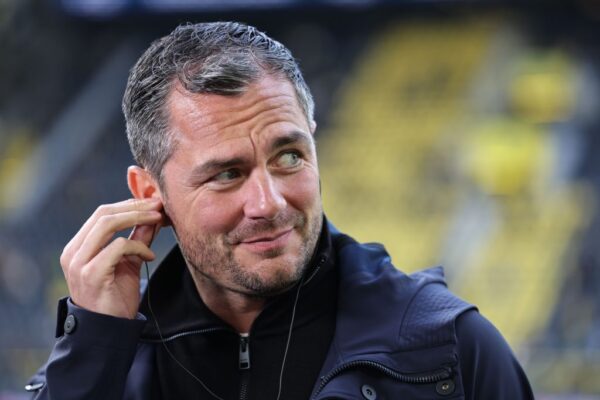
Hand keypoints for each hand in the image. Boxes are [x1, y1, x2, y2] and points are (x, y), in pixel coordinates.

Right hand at [60, 198, 164, 318]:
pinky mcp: (91, 273)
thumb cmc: (116, 297)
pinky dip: (138, 246)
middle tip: (159, 206)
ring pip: (107, 224)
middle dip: (135, 206)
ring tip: (158, 219)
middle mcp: (73, 252)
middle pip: (104, 214)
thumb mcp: (129, 262)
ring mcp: (79, 263)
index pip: (102, 213)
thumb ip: (138, 239)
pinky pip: (118, 247)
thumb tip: (154, 216)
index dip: (129, 204)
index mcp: (79, 247)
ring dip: (137, 218)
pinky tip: (149, 256)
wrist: (108, 331)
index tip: (153, 203)